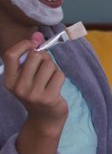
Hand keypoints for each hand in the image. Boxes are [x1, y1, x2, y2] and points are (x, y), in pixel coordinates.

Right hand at [3, 33, 68, 153]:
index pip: (11, 55)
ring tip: (50, 80)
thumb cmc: (37, 91)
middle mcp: (18, 88)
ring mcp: (33, 94)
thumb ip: (30, 56)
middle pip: (35, 56)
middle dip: (44, 58)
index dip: (24, 44)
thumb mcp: (28, 76)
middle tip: (45, 68)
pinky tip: (56, 86)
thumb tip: (38, 35)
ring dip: (54, 69)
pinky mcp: (49, 98)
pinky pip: (59, 74)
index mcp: (10, 80)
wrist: (45, 118)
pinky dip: (60, 77)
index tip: (34, 44)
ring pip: (50, 65)